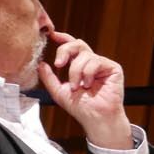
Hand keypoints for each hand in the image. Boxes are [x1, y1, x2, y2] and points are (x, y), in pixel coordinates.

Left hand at [37, 30, 132, 148]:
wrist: (96, 118)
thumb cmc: (81, 108)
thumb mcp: (59, 92)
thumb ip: (49, 78)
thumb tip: (40, 64)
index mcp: (80, 67)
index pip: (72, 47)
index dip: (63, 38)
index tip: (52, 35)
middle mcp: (92, 64)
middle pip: (77, 44)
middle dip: (65, 51)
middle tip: (58, 64)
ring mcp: (103, 65)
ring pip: (84, 55)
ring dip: (76, 71)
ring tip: (78, 86)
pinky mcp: (113, 68)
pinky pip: (96, 61)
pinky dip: (88, 73)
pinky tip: (89, 85)